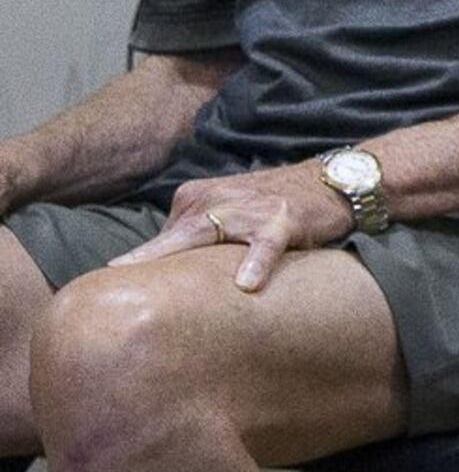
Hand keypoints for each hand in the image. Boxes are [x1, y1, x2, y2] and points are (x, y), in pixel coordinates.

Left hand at [111, 163, 350, 292]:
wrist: (333, 181)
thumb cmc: (277, 205)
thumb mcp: (229, 212)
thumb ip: (197, 236)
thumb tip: (164, 277)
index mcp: (196, 196)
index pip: (162, 235)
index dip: (145, 264)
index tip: (112, 287)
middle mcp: (215, 197)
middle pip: (174, 237)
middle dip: (146, 262)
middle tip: (113, 289)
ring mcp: (248, 208)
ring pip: (209, 237)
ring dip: (186, 264)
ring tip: (160, 290)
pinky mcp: (282, 219)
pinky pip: (265, 244)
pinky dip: (256, 261)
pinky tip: (247, 284)